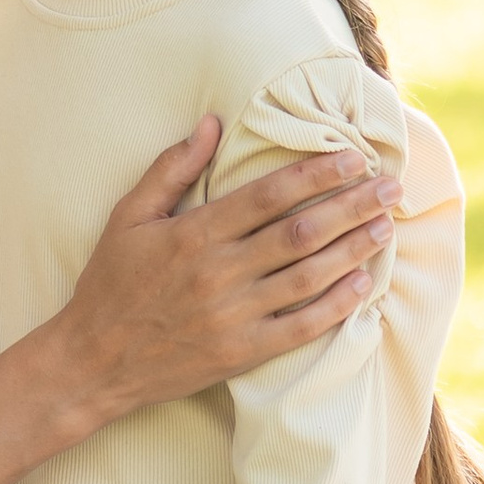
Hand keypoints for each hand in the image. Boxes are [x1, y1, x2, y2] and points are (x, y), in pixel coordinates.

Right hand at [57, 119, 396, 424]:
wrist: (93, 361)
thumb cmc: (111, 282)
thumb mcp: (128, 215)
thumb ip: (171, 168)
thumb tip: (211, 123)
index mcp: (193, 233)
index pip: (268, 195)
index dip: (315, 174)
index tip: (352, 157)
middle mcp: (219, 272)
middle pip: (301, 232)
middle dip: (351, 206)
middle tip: (390, 187)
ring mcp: (234, 315)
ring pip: (309, 277)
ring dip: (353, 250)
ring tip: (385, 227)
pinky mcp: (242, 352)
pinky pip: (301, 327)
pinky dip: (336, 306)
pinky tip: (363, 284)